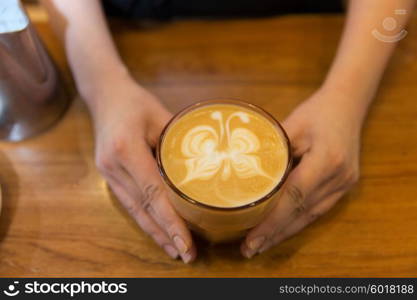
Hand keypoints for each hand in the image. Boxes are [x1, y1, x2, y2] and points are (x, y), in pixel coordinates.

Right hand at [90, 76, 195, 262]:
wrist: (105, 95)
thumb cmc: (136, 102)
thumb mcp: (160, 116)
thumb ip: (179, 142)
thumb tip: (207, 164)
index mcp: (126, 149)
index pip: (153, 193)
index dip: (171, 220)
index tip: (186, 242)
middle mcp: (113, 166)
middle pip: (143, 208)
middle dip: (166, 233)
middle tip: (186, 254)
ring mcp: (108, 173)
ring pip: (134, 210)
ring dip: (155, 232)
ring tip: (174, 250)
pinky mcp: (109, 175)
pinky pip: (129, 202)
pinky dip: (145, 219)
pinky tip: (157, 231)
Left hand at [241, 87, 361, 257]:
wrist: (348, 104)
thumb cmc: (317, 111)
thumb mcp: (292, 124)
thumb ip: (271, 149)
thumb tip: (242, 171)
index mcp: (326, 159)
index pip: (295, 197)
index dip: (273, 220)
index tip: (252, 236)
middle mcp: (339, 177)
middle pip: (303, 212)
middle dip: (275, 233)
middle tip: (250, 249)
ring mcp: (344, 183)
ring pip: (311, 216)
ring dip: (285, 232)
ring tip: (261, 245)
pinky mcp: (343, 185)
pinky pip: (318, 209)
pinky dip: (298, 222)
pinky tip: (282, 231)